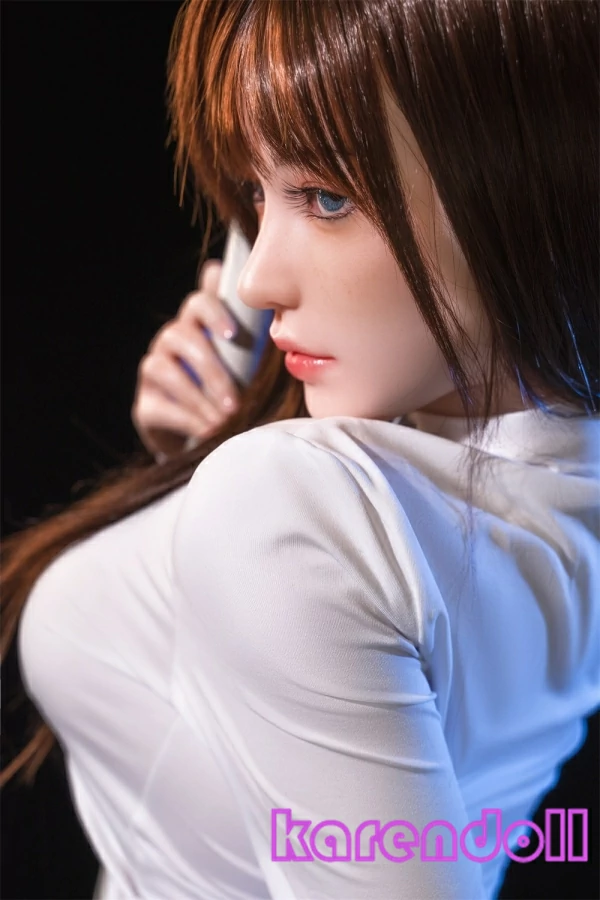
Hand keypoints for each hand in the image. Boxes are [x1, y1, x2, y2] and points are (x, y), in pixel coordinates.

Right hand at [131, 259, 241, 461]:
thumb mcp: (247, 364)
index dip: (213, 313)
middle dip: (211, 371)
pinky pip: (158, 406)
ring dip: (197, 397)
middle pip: (180, 336)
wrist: (204, 431)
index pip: (198, 303)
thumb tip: (280, 314)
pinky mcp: (145, 405)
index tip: (232, 335)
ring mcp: (153, 371)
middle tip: (235, 402)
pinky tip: (209, 431)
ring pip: (162, 368)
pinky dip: (187, 420)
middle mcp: (170, 341)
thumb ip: (256, 340)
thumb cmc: (232, 388)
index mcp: (197, 325)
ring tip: (223, 420)